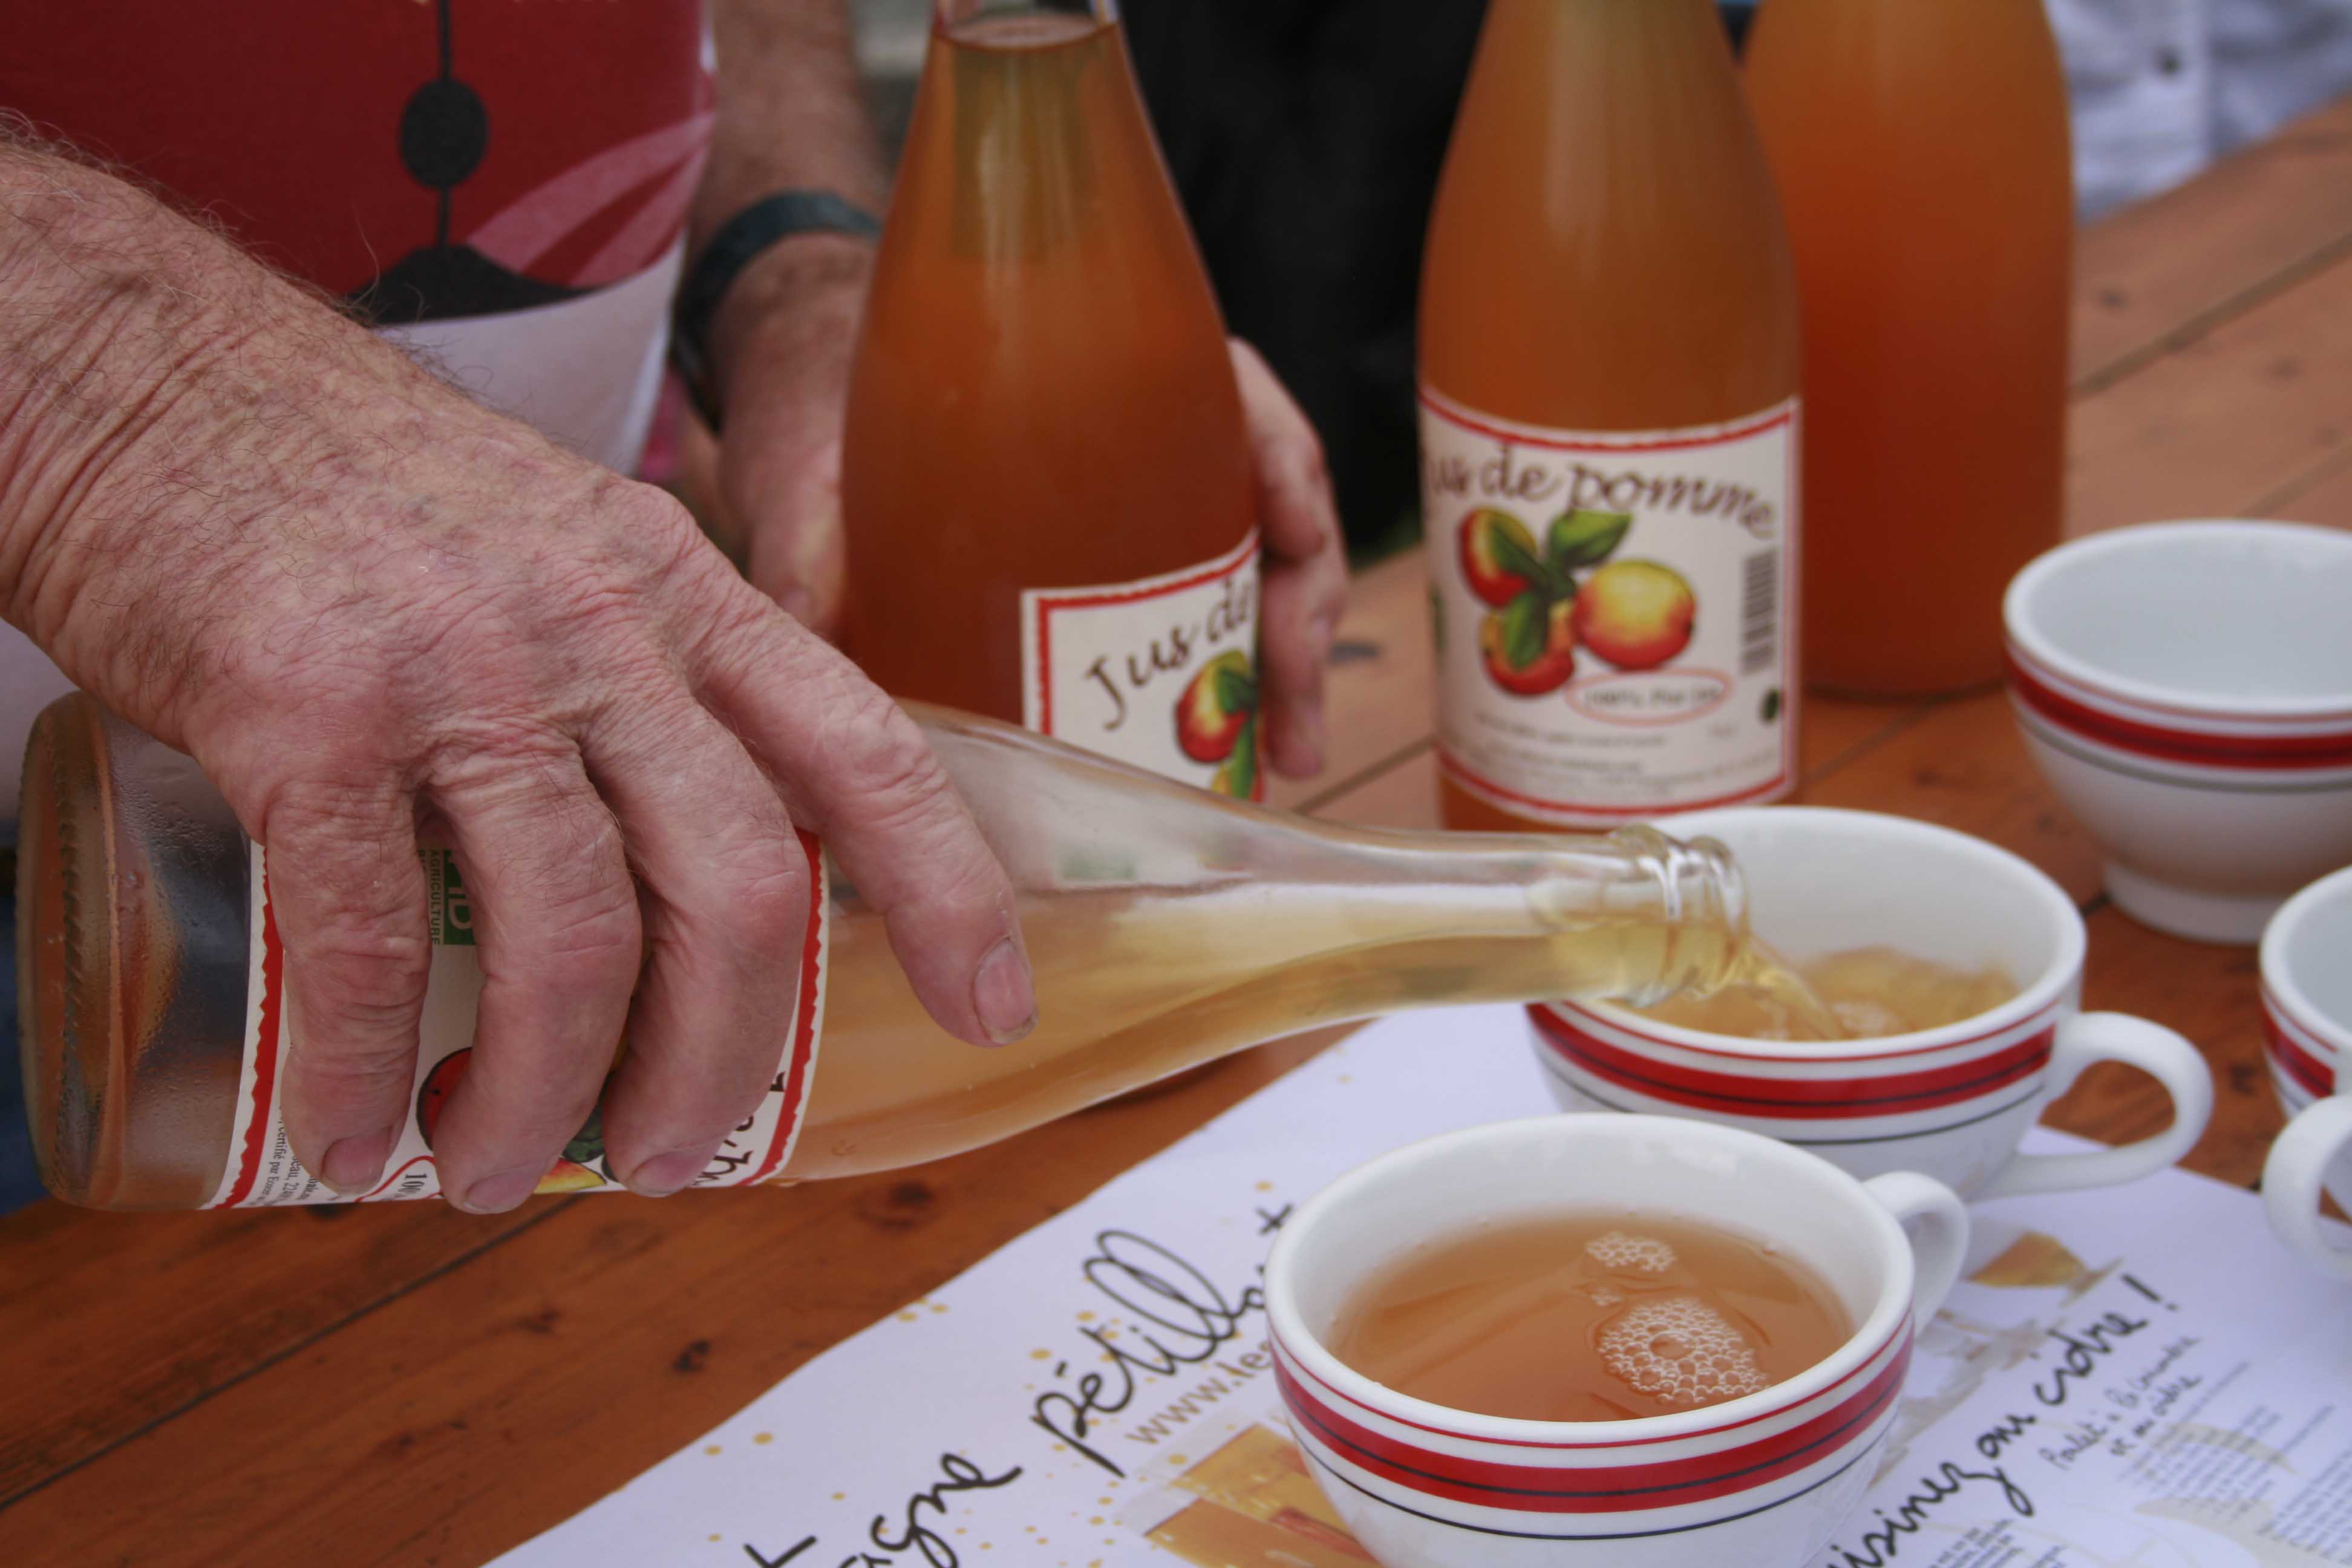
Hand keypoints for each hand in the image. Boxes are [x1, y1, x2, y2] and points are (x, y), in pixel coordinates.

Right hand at [4, 170, 1034, 1214]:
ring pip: (572, 943)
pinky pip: (375, 943)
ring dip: (545, 1098)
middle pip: (739, 890)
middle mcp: (601, 629)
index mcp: (682, 594)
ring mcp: (459, 669)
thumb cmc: (355, 493)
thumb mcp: (559, 549)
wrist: (146, 378)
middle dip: (724, 1061)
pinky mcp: (309, 711)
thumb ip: (639, 683)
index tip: (991, 1008)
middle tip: (677, 1155)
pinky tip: (354, 1133)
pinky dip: (370, 1070)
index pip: (866, 752)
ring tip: (493, 1174)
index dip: (948, 894)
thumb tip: (680, 875)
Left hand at [718, 287, 1348, 772]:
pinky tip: (1232, 756)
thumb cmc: (816, 400)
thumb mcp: (810, 457)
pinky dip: (1227, 689)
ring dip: (1283, 665)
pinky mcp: (1110, 580)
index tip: (1297, 534)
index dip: (1286, 467)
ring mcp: (1137, 511)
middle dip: (1301, 609)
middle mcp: (1142, 437)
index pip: (1237, 396)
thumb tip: (804, 622)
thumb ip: (808, 534)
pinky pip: (1199, 624)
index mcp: (1099, 372)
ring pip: (1252, 574)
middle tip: (1290, 706)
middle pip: (1271, 503)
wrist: (791, 410)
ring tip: (1285, 753)